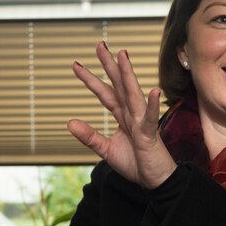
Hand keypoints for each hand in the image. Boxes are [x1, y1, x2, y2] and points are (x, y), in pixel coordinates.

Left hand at [67, 41, 176, 187]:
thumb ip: (90, 136)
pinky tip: (153, 91)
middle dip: (109, 66)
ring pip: (133, 95)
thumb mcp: (106, 150)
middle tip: (100, 45)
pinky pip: (150, 119)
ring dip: (128, 75)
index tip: (76, 64)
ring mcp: (142, 123)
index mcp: (122, 118)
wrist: (156, 181)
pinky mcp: (149, 136)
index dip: (91, 79)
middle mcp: (132, 115)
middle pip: (118, 86)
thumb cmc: (137, 164)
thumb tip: (69, 122)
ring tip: (122, 56)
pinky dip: (151, 106)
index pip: (105, 94)